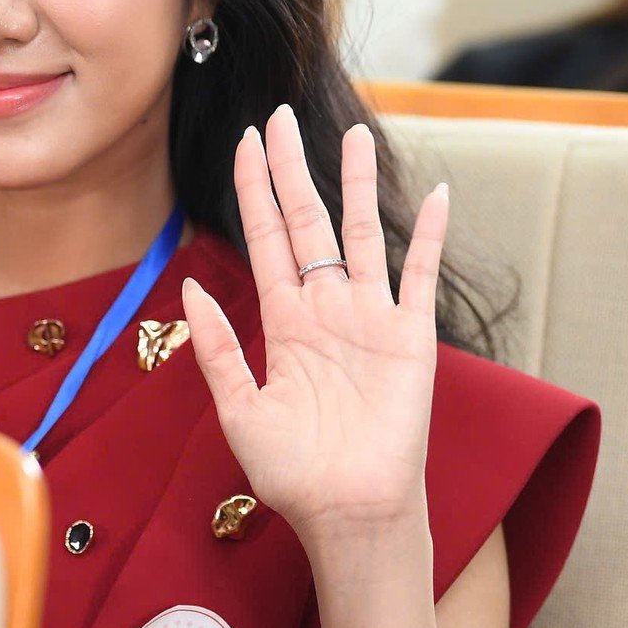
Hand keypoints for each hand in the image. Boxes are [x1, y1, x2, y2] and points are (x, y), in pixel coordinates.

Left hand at [182, 106, 446, 545]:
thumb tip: (189, 287)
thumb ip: (218, 347)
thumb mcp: (237, 409)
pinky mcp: (410, 339)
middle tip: (280, 115)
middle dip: (292, 168)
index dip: (253, 189)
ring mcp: (370, 319)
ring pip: (363, 234)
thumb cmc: (292, 472)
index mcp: (282, 321)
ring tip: (354, 133)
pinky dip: (428, 235)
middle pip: (307, 221)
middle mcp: (325, 309)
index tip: (245, 143)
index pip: (263, 237)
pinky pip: (419, 276)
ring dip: (357, 185)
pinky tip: (437, 194)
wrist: (347, 513)